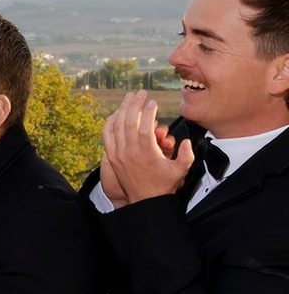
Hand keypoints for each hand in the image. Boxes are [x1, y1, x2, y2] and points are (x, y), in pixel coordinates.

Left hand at [101, 90, 184, 206]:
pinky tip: (117, 113)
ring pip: (116, 124)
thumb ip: (186, 155)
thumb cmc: (163, 185)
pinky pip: (106, 133)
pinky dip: (110, 121)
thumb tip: (185, 141)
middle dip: (135, 103)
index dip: (148, 111)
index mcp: (146, 152)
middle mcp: (129, 151)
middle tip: (141, 92)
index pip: (144, 125)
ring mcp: (118, 153)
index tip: (154, 102)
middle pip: (129, 120)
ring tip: (129, 97)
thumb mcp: (180, 171)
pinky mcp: (112, 156)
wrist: (145, 201)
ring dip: (122, 108)